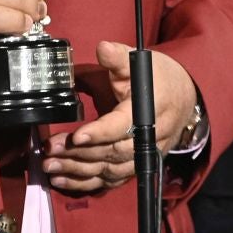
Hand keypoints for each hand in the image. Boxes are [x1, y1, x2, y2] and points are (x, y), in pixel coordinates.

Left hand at [43, 41, 197, 194]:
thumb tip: (102, 48)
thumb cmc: (158, 79)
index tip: (76, 135)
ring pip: (109, 171)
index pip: (122, 126)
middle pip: (112, 152)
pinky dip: (86, 183)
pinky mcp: (135, 167)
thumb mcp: (139, 62)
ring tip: (49, 166)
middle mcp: (147, 139)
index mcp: (147, 111)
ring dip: (77, 171)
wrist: (183, 99)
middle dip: (79, 154)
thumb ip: (118, 57)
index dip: (99, 132)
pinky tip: (62, 180)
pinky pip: (110, 182)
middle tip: (50, 150)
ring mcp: (142, 156)